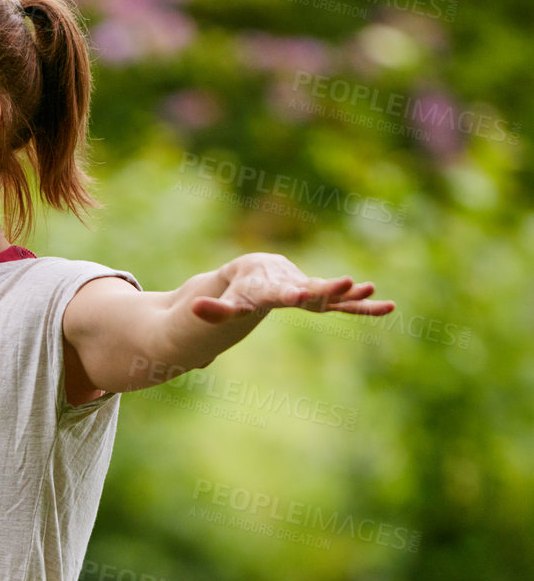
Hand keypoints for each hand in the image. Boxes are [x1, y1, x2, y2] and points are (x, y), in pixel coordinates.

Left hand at [190, 252, 394, 324]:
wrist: (255, 270)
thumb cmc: (238, 290)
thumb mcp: (225, 303)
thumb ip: (213, 310)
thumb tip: (193, 309)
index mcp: (270, 288)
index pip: (278, 293)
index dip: (288, 294)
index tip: (300, 295)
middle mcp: (292, 286)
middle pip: (310, 289)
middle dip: (326, 288)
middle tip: (346, 283)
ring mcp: (307, 290)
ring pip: (330, 294)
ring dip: (349, 293)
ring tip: (370, 288)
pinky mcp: (317, 296)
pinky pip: (342, 304)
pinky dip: (362, 306)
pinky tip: (387, 307)